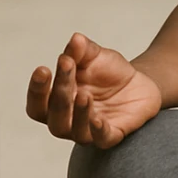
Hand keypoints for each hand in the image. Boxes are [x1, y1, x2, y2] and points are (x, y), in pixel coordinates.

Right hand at [26, 32, 161, 149]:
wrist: (140, 84)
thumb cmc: (109, 73)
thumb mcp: (96, 56)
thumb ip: (83, 50)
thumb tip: (76, 39)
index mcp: (57, 102)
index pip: (37, 104)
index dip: (37, 90)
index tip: (43, 69)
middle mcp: (68, 120)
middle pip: (54, 115)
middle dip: (59, 92)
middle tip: (67, 67)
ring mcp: (88, 130)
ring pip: (74, 130)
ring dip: (78, 113)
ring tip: (84, 94)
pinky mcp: (111, 135)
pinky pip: (102, 138)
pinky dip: (98, 130)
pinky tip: (98, 119)